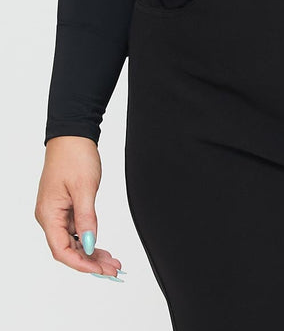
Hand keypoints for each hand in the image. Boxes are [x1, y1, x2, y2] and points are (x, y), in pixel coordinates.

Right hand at [35, 136, 123, 278]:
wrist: (72, 134)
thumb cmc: (74, 156)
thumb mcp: (85, 188)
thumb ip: (87, 218)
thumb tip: (89, 244)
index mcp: (48, 214)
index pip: (61, 250)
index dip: (81, 264)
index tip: (100, 270)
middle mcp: (48, 216)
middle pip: (67, 249)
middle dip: (90, 262)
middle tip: (113, 269)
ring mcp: (55, 211)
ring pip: (72, 241)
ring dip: (91, 252)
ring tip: (111, 261)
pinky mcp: (63, 206)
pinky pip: (74, 229)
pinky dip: (88, 238)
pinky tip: (100, 245)